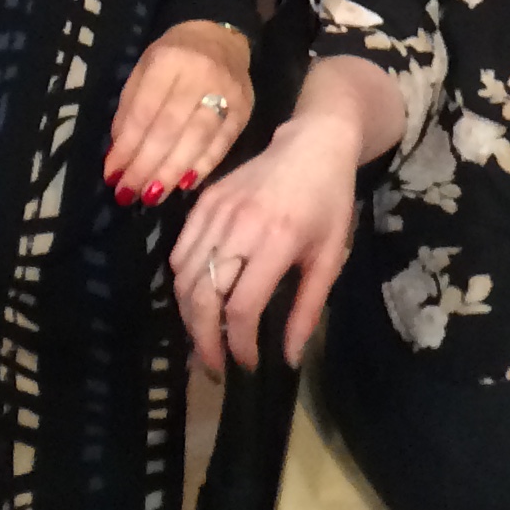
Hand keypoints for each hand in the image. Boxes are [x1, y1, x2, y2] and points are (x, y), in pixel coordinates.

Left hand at [104, 19, 256, 205]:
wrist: (220, 36)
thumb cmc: (173, 57)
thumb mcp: (142, 70)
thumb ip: (130, 110)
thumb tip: (118, 156)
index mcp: (168, 60)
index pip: (145, 111)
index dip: (127, 147)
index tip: (112, 175)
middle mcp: (201, 74)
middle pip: (170, 129)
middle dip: (146, 166)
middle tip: (128, 194)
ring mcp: (228, 92)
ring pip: (197, 140)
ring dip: (171, 172)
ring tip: (151, 196)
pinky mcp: (245, 110)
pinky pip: (222, 144)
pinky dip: (201, 167)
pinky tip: (183, 185)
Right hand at [168, 109, 361, 377]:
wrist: (314, 143)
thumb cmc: (330, 201)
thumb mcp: (330, 257)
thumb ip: (308, 309)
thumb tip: (288, 358)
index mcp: (278, 240)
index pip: (241, 306)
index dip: (239, 344)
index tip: (247, 364)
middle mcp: (240, 225)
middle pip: (202, 295)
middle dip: (203, 339)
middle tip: (214, 365)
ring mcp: (216, 210)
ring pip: (183, 276)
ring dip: (189, 315)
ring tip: (205, 337)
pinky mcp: (203, 200)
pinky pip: (179, 251)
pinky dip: (183, 282)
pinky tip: (198, 299)